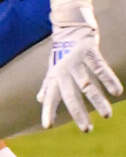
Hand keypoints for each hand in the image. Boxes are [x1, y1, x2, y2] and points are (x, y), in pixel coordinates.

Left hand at [38, 8, 122, 131]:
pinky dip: (108, 79)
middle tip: (86, 130)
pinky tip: (117, 92)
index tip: (47, 126)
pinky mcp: (89, 52)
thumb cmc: (61, 53)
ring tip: (106, 115)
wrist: (69, 27)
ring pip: (87, 84)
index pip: (50, 96)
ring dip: (97, 100)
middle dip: (78, 112)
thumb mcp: (53, 69)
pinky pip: (100, 68)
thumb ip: (48, 86)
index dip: (48, 110)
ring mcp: (76, 61)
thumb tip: (40, 100)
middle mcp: (64, 70)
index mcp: (55, 76)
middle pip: (70, 94)